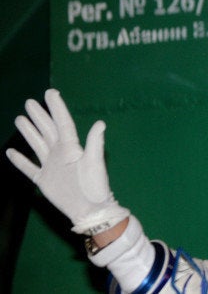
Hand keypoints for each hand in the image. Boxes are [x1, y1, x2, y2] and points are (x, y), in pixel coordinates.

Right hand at [6, 89, 128, 234]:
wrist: (90, 210)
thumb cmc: (95, 186)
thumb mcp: (95, 163)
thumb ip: (95, 143)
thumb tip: (101, 123)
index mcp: (72, 148)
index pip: (62, 123)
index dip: (56, 108)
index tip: (50, 92)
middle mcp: (60, 154)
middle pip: (47, 130)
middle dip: (39, 116)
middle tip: (30, 102)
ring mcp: (51, 167)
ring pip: (37, 145)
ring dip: (29, 132)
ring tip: (20, 119)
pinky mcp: (44, 180)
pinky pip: (29, 168)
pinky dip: (20, 161)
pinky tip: (11, 152)